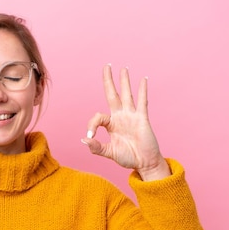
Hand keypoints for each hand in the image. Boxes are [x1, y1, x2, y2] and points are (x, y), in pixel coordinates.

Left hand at [81, 65, 169, 180]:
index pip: (98, 117)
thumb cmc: (128, 158)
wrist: (144, 163)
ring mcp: (132, 116)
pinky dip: (142, 90)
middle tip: (107, 66)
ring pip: (127, 95)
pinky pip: (142, 102)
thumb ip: (96, 147)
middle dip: (109, 81)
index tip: (91, 136)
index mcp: (111, 124)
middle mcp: (121, 117)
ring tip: (123, 69)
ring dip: (125, 81)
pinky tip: (143, 79)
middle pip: (113, 95)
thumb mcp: (109, 153)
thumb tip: (84, 139)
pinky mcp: (142, 118)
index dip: (92, 125)